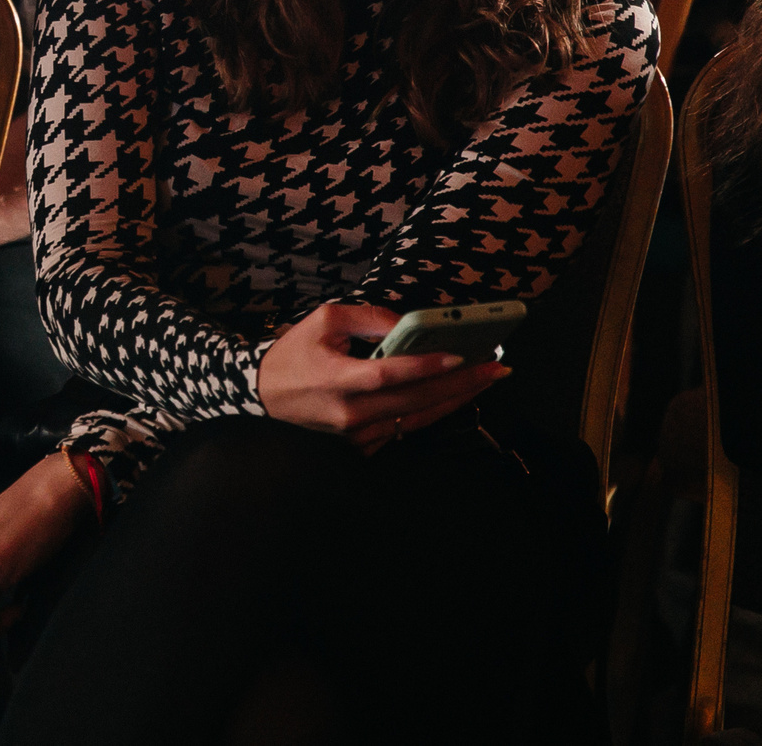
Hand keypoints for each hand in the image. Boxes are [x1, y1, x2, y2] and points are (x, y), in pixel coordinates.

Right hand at [255, 302, 508, 452]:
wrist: (265, 392)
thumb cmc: (295, 351)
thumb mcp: (325, 319)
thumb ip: (369, 318)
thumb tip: (410, 324)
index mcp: (336, 378)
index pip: (387, 375)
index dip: (424, 367)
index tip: (460, 356)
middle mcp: (348, 412)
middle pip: (413, 401)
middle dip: (460, 384)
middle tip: (496, 368)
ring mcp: (355, 433)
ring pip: (415, 419)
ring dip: (454, 400)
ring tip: (486, 381)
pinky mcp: (360, 443)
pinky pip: (404, 428)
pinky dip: (432, 412)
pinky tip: (456, 396)